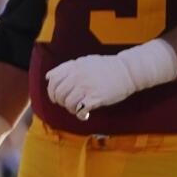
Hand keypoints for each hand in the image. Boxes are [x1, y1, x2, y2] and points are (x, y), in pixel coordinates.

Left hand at [46, 41, 176, 119]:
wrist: (128, 71)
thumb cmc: (107, 67)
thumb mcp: (84, 61)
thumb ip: (66, 68)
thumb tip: (48, 77)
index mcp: (74, 66)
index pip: (53, 80)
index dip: (51, 91)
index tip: (55, 97)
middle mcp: (77, 76)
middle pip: (58, 94)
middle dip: (60, 102)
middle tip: (68, 105)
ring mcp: (86, 87)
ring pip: (68, 103)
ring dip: (71, 109)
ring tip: (78, 109)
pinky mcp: (95, 98)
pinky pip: (80, 110)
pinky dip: (80, 115)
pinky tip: (85, 114)